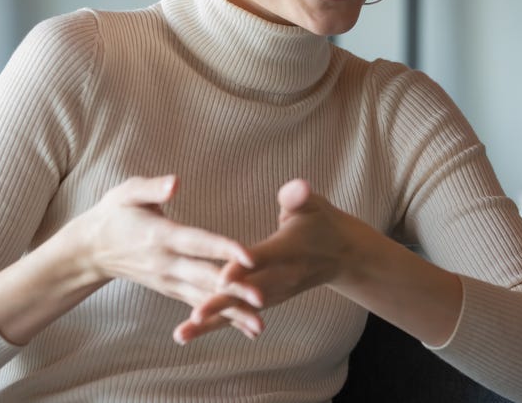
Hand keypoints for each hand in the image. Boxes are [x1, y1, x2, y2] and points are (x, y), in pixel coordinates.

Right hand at [60, 175, 263, 338]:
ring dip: (233, 313)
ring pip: (203, 298)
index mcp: (161, 236)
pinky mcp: (170, 289)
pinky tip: (244, 327)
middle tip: (263, 300)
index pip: (197, 243)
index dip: (223, 249)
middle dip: (234, 290)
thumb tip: (175, 182)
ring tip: (260, 326)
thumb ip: (152, 187)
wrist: (89, 250)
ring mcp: (167, 280)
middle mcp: (166, 263)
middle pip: (205, 277)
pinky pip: (197, 305)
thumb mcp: (126, 193)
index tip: (249, 257)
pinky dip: (220, 319)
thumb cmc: (114, 213)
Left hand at [174, 178, 364, 342]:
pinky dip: (214, 324)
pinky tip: (187, 333)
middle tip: (195, 314)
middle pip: (247, 292)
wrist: (340, 255)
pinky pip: (238, 315)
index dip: (244, 267)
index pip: (264, 259)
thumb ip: (299, 197)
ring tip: (182, 333)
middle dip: (221, 303)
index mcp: (288, 249)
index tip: (223, 277)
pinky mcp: (266, 301)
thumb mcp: (314, 204)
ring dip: (211, 322)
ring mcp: (274, 293)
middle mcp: (280, 276)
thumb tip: (298, 187)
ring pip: (239, 310)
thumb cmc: (320, 222)